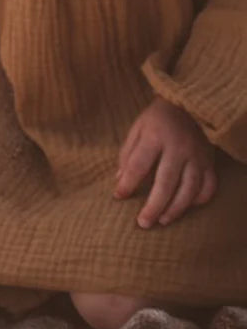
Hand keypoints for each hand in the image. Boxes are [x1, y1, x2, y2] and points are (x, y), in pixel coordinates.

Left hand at [115, 96, 216, 227]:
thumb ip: (127, 154)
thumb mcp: (137, 129)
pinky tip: (186, 207)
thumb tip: (119, 181)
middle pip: (166, 182)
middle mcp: (178, 148)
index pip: (139, 165)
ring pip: (189, 189)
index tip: (118, 197)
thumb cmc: (157, 120)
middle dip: (154, 206)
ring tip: (162, 221)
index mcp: (155, 137)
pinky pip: (209, 186)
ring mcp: (197, 156)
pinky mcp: (210, 162)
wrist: (188, 105)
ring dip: (176, 209)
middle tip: (143, 223)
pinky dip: (199, 200)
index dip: (128, 184)